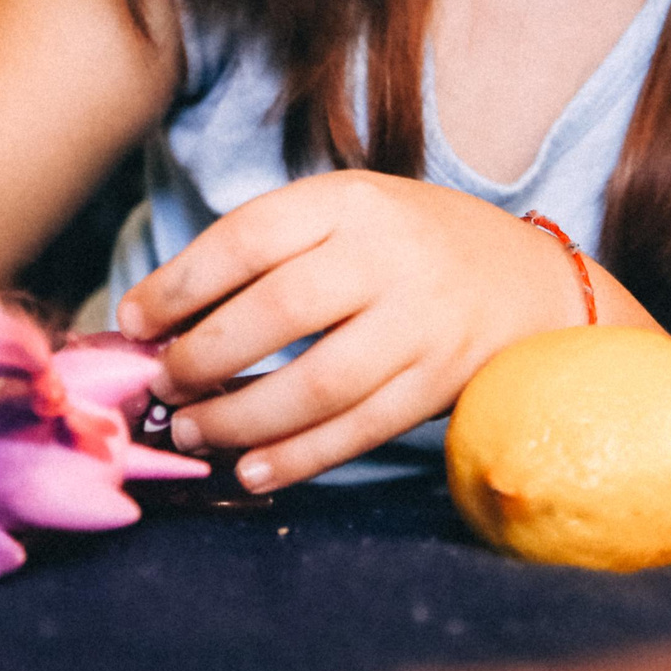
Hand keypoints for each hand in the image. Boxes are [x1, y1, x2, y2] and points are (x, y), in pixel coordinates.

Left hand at [114, 172, 601, 491]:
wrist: (535, 283)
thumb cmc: (414, 247)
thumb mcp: (352, 214)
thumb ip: (276, 251)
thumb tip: (167, 315)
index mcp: (353, 200)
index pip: (248, 238)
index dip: (180, 284)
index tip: (135, 319)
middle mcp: (390, 256)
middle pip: (277, 312)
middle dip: (203, 356)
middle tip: (162, 385)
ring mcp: (422, 323)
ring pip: (316, 384)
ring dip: (241, 417)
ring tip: (194, 430)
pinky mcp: (440, 383)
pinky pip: (358, 429)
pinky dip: (298, 457)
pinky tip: (252, 470)